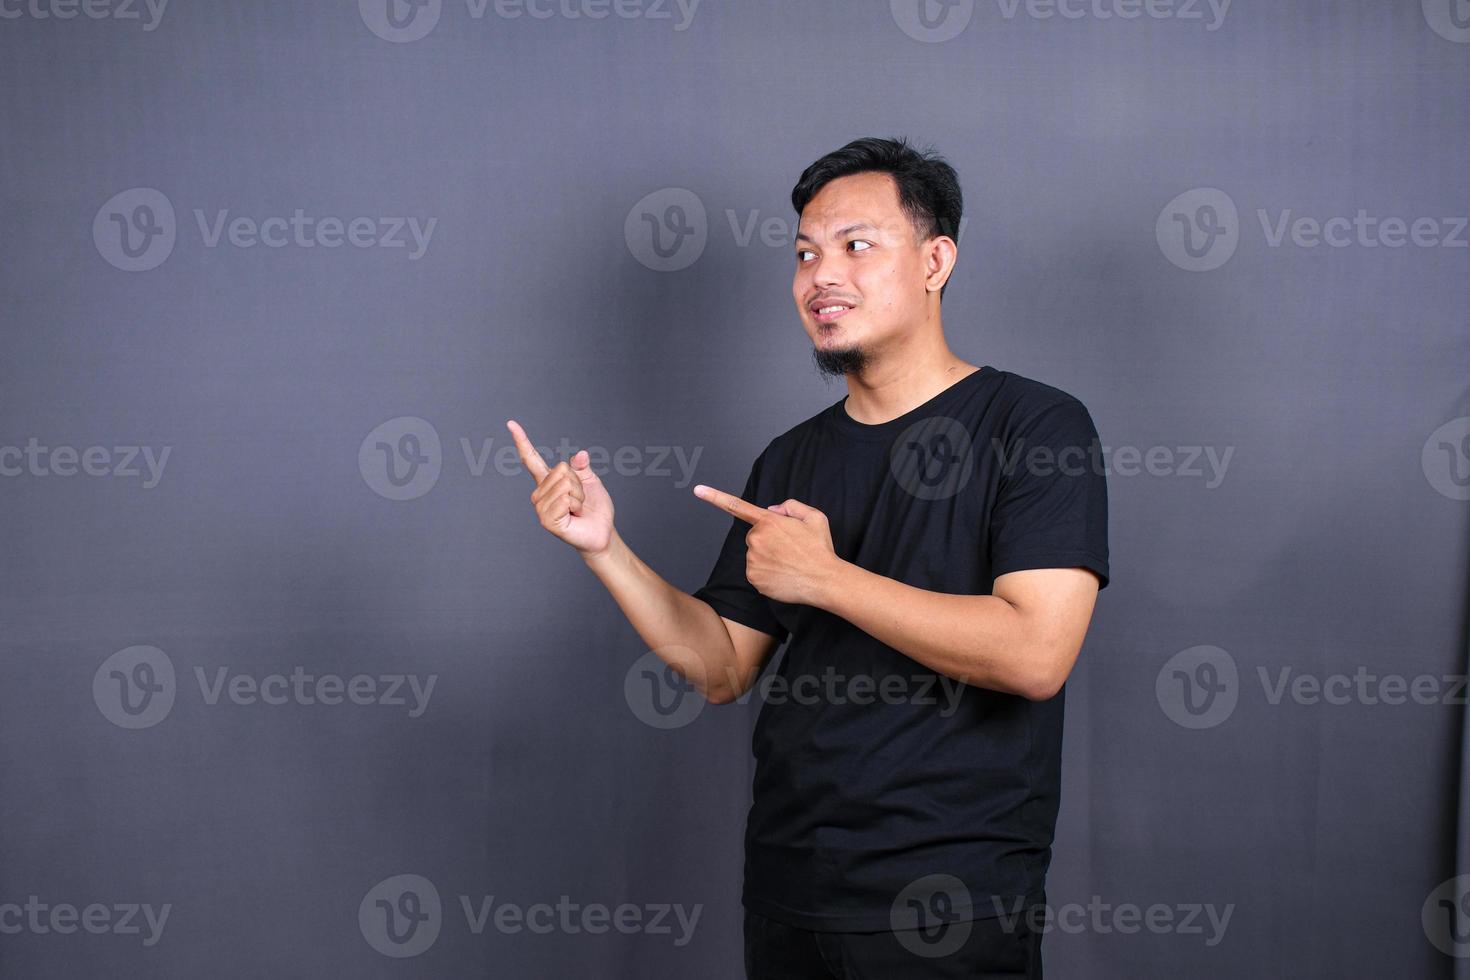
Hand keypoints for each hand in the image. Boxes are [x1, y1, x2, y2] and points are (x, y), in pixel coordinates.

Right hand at [508, 419, 613, 557]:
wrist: (602, 532)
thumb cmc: (594, 508)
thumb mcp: (590, 481)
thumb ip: (582, 467)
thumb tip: (581, 454)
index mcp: (548, 481)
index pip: (531, 459)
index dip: (521, 441)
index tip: (511, 424)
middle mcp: (540, 493)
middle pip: (561, 471)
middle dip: (578, 484)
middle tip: (580, 500)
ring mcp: (541, 508)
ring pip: (565, 485)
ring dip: (579, 496)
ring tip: (577, 509)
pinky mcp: (548, 521)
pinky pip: (565, 499)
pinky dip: (576, 505)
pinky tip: (574, 516)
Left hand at [692, 484, 842, 605]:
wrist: (825, 580)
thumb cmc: (820, 549)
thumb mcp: (814, 516)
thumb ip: (791, 506)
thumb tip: (773, 511)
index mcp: (769, 521)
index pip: (737, 506)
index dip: (714, 497)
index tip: (698, 489)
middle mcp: (756, 539)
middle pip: (755, 537)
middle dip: (768, 540)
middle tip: (790, 549)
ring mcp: (753, 560)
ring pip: (755, 555)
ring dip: (768, 558)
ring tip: (789, 563)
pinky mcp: (753, 578)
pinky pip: (756, 573)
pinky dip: (767, 574)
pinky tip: (784, 575)